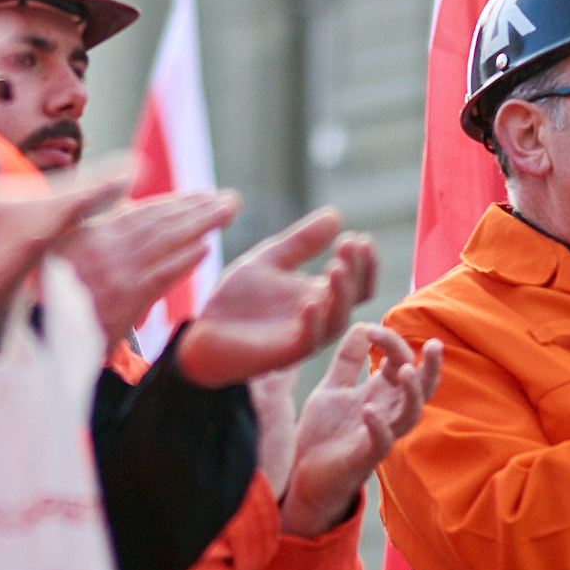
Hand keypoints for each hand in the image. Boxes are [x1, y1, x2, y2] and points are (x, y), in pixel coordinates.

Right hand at [61, 189, 238, 349]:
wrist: (37, 334)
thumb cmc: (46, 296)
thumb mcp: (60, 251)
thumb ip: (92, 225)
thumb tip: (127, 204)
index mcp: (90, 234)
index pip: (139, 212)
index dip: (173, 202)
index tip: (200, 195)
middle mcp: (105, 246)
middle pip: (159, 220)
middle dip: (196, 207)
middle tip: (227, 197)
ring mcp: (117, 270)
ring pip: (165, 240)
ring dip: (200, 224)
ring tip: (226, 212)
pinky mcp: (126, 297)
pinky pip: (161, 274)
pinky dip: (184, 260)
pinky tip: (205, 249)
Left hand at [176, 210, 381, 386]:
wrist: (204, 330)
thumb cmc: (239, 299)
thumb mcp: (271, 260)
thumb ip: (302, 242)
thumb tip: (336, 214)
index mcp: (319, 295)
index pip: (358, 282)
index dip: (365, 262)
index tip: (359, 238)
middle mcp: (319, 317)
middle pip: (354, 298)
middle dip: (356, 272)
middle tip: (348, 245)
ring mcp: (304, 336)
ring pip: (337, 320)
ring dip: (340, 294)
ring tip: (336, 267)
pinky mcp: (285, 354)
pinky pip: (308, 342)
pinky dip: (313, 322)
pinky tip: (311, 302)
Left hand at [286, 326, 441, 534]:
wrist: (302, 473)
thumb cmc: (323, 433)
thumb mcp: (333, 387)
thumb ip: (348, 360)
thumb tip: (362, 325)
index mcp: (379, 393)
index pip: (400, 362)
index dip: (391, 342)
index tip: (371, 328)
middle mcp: (386, 412)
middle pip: (421, 388)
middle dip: (431, 367)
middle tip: (434, 344)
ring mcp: (379, 435)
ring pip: (410, 415)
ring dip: (412, 393)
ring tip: (406, 370)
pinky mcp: (365, 457)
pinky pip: (382, 443)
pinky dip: (379, 426)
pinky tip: (369, 409)